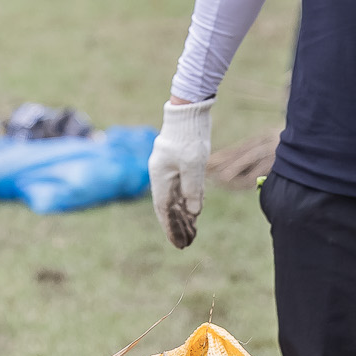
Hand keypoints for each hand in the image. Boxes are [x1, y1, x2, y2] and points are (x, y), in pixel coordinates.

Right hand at [148, 98, 213, 248]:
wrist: (189, 111)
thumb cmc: (189, 137)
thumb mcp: (193, 165)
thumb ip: (193, 189)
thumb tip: (194, 212)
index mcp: (160, 177)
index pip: (163, 209)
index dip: (170, 228)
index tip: (178, 244)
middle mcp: (162, 176)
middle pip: (169, 207)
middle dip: (178, 226)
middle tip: (187, 244)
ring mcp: (170, 170)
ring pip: (176, 199)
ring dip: (184, 216)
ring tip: (192, 233)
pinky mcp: (179, 165)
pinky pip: (182, 189)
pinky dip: (188, 202)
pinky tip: (195, 213)